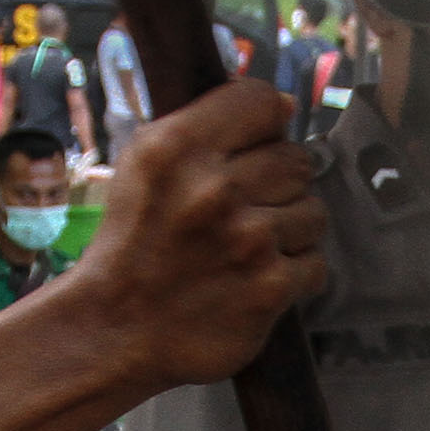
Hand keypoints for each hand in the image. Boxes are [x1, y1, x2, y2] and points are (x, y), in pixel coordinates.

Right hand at [67, 79, 326, 388]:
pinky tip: (257, 279)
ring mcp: (248, 241)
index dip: (265, 124)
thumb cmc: (133, 244)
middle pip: (296, 159)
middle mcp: (214, 189)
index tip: (253, 148)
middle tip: (245, 211)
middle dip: (278, 184)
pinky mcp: (270, 288)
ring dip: (289, 231)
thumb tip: (286, 105)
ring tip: (250, 248)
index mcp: (178, 147)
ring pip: (313, 212)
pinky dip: (293, 275)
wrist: (114, 329)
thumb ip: (206, 127)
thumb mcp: (143, 164)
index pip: (262, 101)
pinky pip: (315, 264)